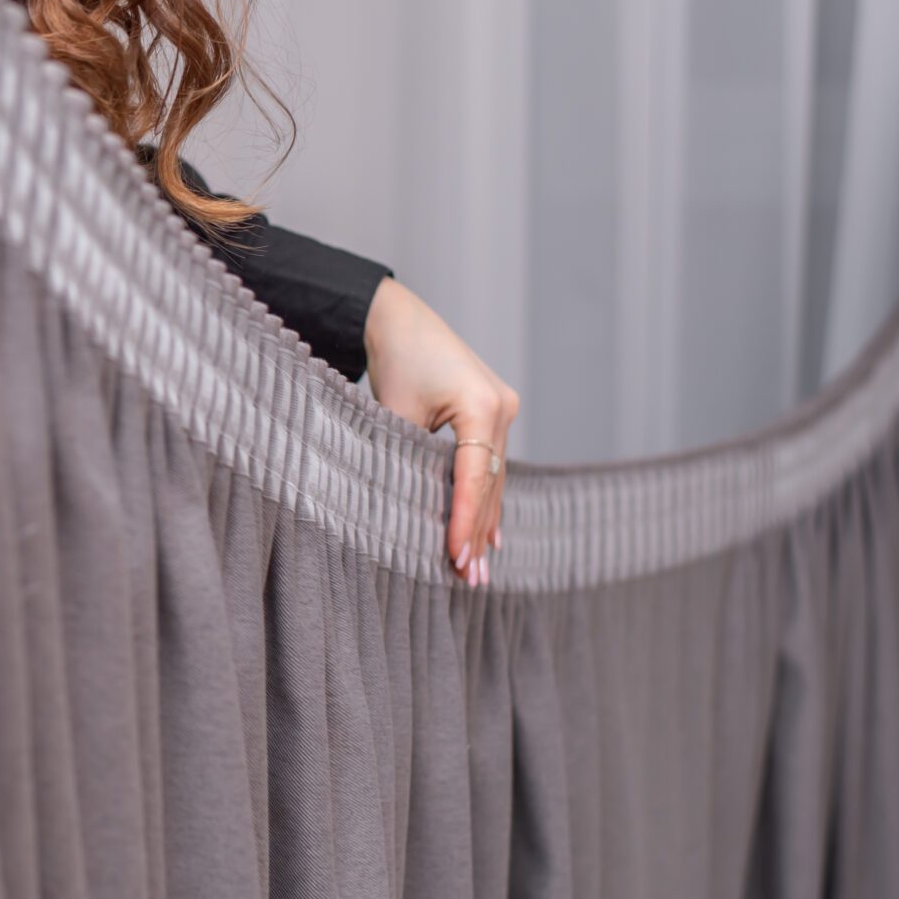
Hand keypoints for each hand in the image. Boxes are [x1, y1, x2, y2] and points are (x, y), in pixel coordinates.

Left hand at [361, 279, 519, 585]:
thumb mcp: (396, 414)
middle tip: (471, 580)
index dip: (464, 521)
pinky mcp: (495, 411)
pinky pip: (492, 464)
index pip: (474, 478)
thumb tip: (411, 514)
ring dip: (484, 521)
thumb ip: (409, 462)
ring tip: (479, 567)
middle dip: (477, 532)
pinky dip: (485, 498)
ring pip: (494, 478)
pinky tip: (490, 535)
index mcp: (484, 406)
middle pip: (490, 483)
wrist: (398, 318)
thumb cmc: (395, 359)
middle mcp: (503, 408)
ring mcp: (503, 409)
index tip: (456, 558)